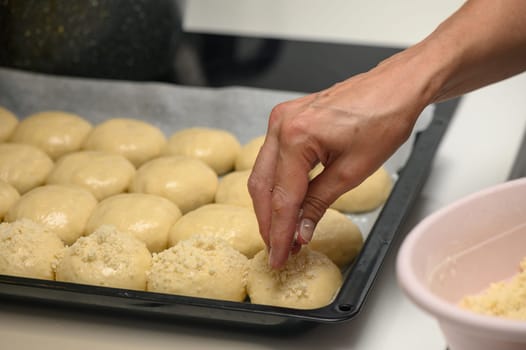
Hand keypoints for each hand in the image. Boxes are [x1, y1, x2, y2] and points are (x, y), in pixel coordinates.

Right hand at [248, 51, 431, 268]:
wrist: (395, 88)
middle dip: (269, 221)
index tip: (279, 256)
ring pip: (263, 173)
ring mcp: (281, 119)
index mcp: (296, 136)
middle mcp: (281, 124)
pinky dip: (278, 184)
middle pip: (263, 186)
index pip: (282, 197)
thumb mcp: (353, 171)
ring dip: (271, 205)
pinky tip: (287, 203)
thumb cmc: (384, 119)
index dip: (280, 232)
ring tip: (283, 232)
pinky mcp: (287, 119)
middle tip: (278, 249)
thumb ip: (319, 203)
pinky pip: (274, 158)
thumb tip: (300, 231)